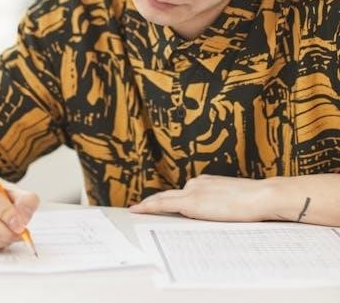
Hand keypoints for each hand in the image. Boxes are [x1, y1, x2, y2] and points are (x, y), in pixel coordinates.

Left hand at [129, 174, 270, 221]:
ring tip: (135, 210)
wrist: (260, 196)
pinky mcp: (191, 202)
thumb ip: (221, 204)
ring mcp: (193, 191)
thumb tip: (219, 213)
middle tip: (138, 207)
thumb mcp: (234, 201)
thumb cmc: (254, 201)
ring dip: (149, 205)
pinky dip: (149, 206)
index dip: (168, 198)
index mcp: (207, 182)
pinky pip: (164, 204)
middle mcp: (196, 183)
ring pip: (163, 199)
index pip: (184, 192)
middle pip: (169, 194)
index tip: (159, 202)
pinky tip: (138, 210)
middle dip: (153, 201)